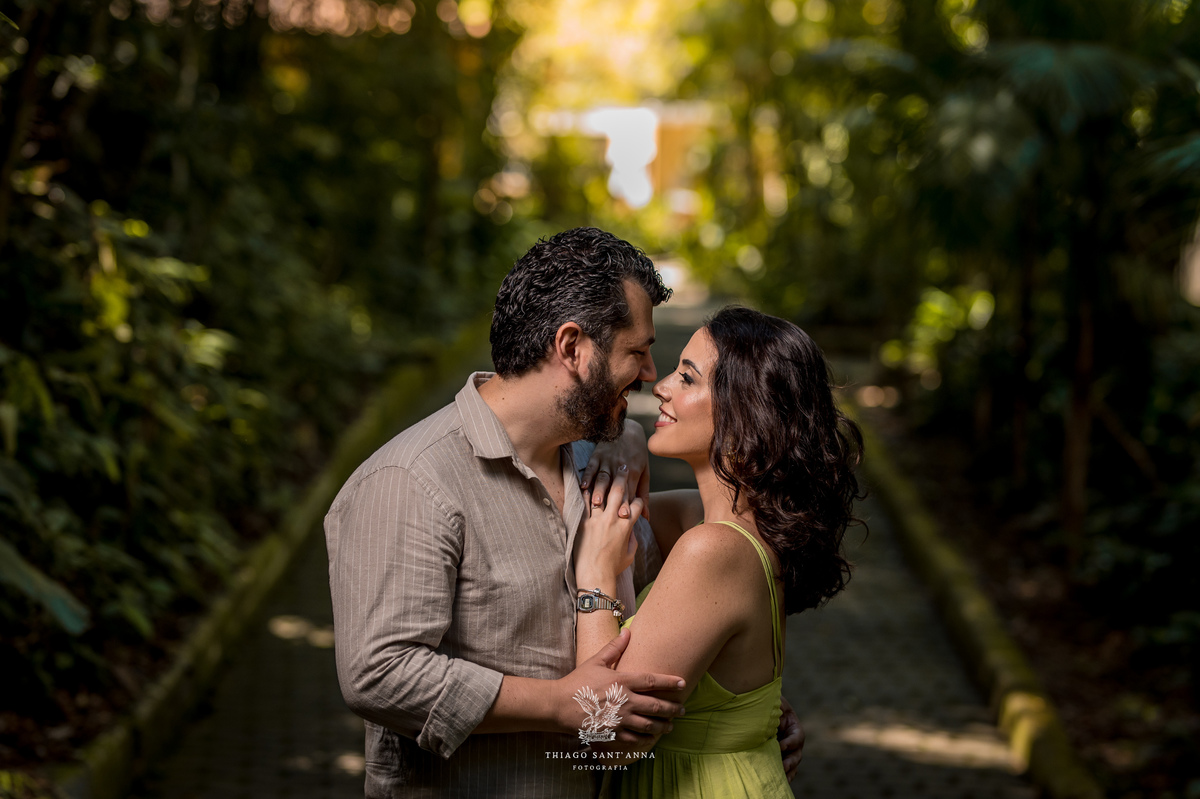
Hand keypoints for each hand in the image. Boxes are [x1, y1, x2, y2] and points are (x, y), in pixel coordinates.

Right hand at [555, 629, 685, 744]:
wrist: (558, 705)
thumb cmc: (577, 682)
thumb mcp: (596, 661)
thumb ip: (614, 648)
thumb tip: (628, 631)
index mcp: (622, 681)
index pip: (652, 681)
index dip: (669, 682)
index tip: (682, 684)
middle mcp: (624, 701)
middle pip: (656, 706)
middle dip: (672, 709)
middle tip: (682, 710)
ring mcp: (619, 720)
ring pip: (649, 726)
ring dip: (663, 726)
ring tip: (670, 726)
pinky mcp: (612, 734)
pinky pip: (634, 740)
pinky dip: (646, 740)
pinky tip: (651, 738)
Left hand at [576, 478, 642, 585]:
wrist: (594, 576)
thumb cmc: (612, 568)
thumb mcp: (629, 555)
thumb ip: (632, 540)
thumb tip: (632, 531)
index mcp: (626, 527)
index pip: (636, 506)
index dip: (638, 500)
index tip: (636, 497)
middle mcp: (613, 520)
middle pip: (620, 493)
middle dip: (623, 478)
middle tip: (624, 467)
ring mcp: (597, 520)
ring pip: (602, 494)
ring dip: (606, 480)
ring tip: (607, 470)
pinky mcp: (583, 523)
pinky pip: (584, 503)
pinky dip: (585, 492)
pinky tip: (586, 482)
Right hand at [581, 420, 649, 520]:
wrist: (628, 428)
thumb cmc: (638, 454)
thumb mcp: (645, 472)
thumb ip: (644, 494)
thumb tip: (647, 516)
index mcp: (634, 472)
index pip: (630, 493)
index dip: (627, 506)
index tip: (625, 521)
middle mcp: (621, 467)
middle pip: (616, 487)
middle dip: (614, 501)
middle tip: (611, 516)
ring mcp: (608, 461)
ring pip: (603, 478)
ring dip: (599, 490)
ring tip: (596, 503)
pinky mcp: (597, 455)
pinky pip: (591, 467)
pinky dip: (587, 476)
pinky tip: (583, 487)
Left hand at [778, 695, 804, 780]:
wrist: (761, 711)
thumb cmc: (770, 704)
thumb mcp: (776, 701)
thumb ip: (778, 703)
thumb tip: (775, 703)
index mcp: (794, 727)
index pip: (797, 737)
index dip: (790, 742)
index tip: (780, 746)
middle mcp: (793, 741)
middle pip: (796, 754)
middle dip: (790, 761)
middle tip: (783, 766)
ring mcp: (788, 751)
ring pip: (792, 764)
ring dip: (788, 771)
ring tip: (782, 777)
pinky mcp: (780, 757)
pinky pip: (785, 769)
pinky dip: (784, 776)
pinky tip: (779, 781)